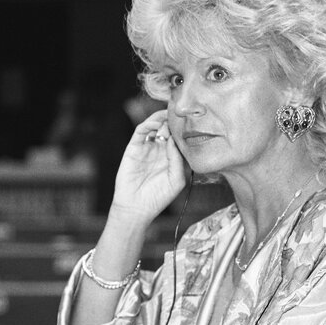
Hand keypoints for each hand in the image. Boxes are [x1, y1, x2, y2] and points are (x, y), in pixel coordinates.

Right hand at [111, 109, 186, 223]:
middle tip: (179, 117)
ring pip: (153, 126)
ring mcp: (145, 148)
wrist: (137, 208)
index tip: (191, 123)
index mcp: (170, 157)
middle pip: (166, 128)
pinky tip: (156, 124)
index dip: (183, 129)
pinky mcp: (133, 148)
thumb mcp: (176, 179)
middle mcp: (158, 150)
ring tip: (168, 116)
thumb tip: (174, 140)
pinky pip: (140, 131)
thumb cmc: (158, 197)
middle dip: (172, 121)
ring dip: (160, 119)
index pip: (178, 137)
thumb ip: (178, 159)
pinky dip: (148, 124)